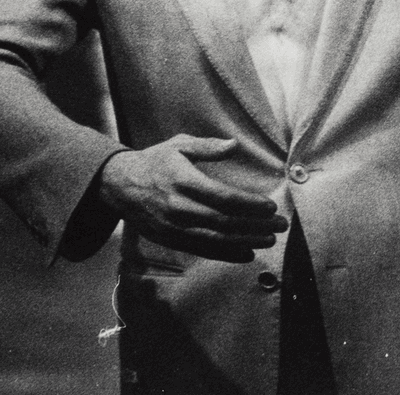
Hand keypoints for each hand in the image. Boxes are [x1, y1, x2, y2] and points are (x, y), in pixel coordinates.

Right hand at [98, 135, 286, 262]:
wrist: (119, 186)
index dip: (249, 204)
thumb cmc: (155, 161)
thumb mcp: (179, 145)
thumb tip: (234, 145)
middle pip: (223, 222)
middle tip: (281, 226)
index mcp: (183, 182)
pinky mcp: (170, 239)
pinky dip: (225, 254)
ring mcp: (173, 227)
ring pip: (215, 239)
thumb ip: (208, 146)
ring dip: (246, 242)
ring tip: (270, 240)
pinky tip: (246, 253)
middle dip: (255, 226)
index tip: (270, 206)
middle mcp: (178, 208)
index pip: (222, 197)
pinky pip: (201, 249)